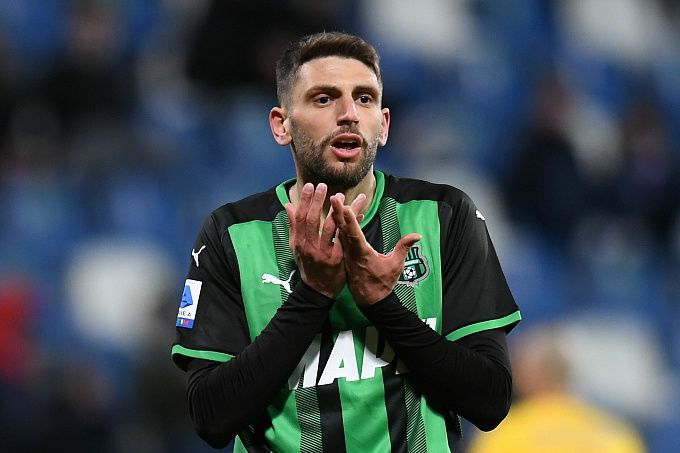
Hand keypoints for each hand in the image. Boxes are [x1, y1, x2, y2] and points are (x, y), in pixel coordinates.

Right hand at [285, 183, 366, 297]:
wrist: (318, 290)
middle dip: (318, 201)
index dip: (305, 201)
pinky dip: (350, 224)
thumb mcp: (296, 247)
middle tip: (324, 186)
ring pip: (330, 227)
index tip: (310, 186)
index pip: (300, 218)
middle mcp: (309, 247)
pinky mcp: (337, 258)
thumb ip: (293, 226)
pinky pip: (344, 237)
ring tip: (341, 195)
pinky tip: (357, 212)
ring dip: (335, 210)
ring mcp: (323, 253)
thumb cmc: (308, 265)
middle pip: (313, 221)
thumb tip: (289, 205)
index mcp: (299, 242)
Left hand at [330, 194, 420, 304]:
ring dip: (338, 216)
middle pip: (343, 230)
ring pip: (340, 232)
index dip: (350, 221)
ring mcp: (347, 254)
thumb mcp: (396, 266)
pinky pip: (341, 237)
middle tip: (334, 197)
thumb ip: (404, 248)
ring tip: (335, 200)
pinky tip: (344, 215)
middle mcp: (351, 252)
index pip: (355, 235)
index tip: (346, 207)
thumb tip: (417, 235)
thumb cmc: (383, 284)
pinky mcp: (346, 255)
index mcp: (363, 254)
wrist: (370, 300)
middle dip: (339, 213)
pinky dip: (342, 225)